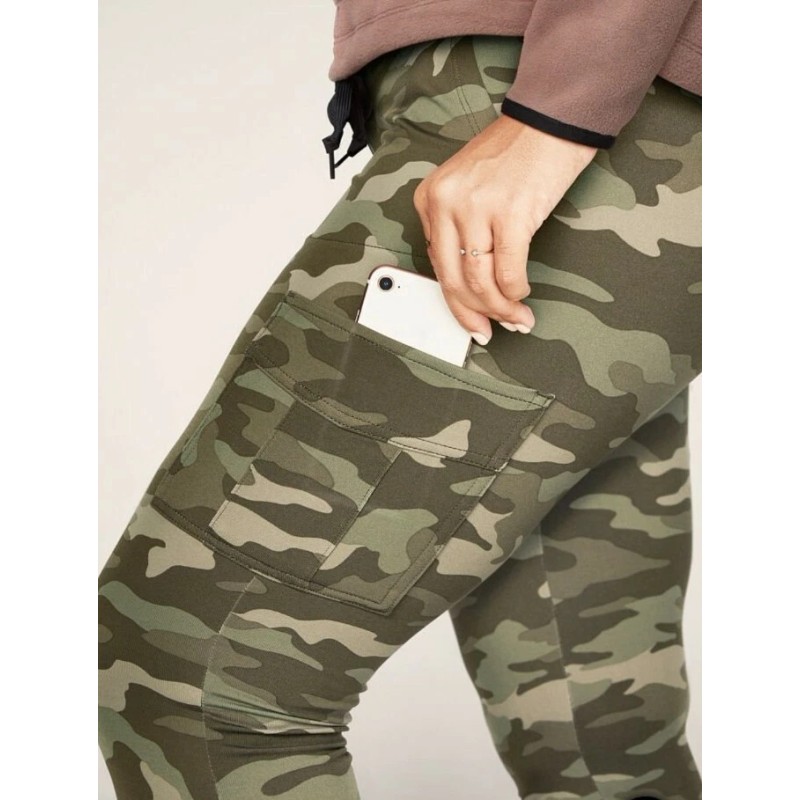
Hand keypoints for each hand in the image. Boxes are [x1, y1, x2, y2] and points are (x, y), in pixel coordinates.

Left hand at [413, 114, 596, 343]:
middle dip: (473, 314)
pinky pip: (508, 271)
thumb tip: (469, 285)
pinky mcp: (511, 213)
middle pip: (453, 279)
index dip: (455, 301)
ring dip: (501, 309)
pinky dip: (516, 291)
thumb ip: (459, 229)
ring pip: (480, 282)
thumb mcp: (468, 188)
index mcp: (430, 198)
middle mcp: (446, 203)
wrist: (550, 120)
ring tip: (518, 320)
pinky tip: (523, 295)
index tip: (472, 320)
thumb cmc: (515, 155)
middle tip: (489, 333)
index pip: (436, 265)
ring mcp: (477, 208)